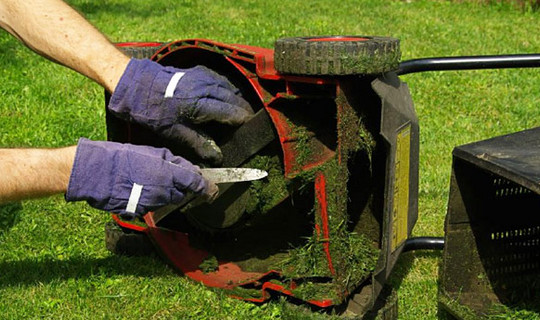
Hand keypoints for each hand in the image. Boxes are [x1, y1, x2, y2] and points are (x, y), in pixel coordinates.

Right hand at [65, 138, 217, 217]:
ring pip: (167, 201)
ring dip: (164, 193)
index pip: (196, 184)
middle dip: (180, 187)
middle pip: (182, 194)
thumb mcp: (152, 152)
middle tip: (168, 176)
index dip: (205, 187)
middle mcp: (164, 192)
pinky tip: (138, 188)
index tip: (211, 188)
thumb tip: (190, 169)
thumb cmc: (123, 157)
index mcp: (169, 175)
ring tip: (147, 179)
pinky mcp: (140, 211)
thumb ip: (174, 162)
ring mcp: (152, 204)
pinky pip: (152, 206)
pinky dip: (150, 199)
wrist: (97, 172)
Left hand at [108, 59, 252, 163]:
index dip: (243, 121)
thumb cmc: (153, 111)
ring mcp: (203, 77)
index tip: (251, 129)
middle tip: (250, 121)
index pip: (232, 112)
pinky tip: (227, 95)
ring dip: (237, 98)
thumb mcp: (174, 133)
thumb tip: (218, 157)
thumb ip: (199, 143)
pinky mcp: (198, 71)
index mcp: (201, 104)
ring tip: (242, 110)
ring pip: (229, 87)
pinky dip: (227, 88)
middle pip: (234, 98)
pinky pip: (220, 79)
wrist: (135, 85)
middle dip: (244, 110)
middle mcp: (206, 88)